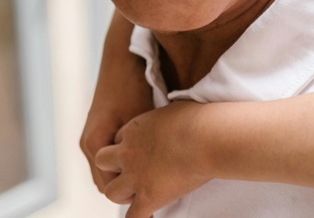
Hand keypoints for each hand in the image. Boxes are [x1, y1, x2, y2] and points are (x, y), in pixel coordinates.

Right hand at [81, 14, 153, 191]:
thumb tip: (158, 172)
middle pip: (108, 182)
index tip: (155, 193)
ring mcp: (93, 137)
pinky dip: (126, 160)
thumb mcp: (141, 119)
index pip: (109, 186)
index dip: (132, 191)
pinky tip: (150, 156)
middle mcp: (89, 143)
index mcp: (94, 143)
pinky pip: (112, 157)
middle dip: (129, 185)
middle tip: (158, 186)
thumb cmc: (134, 86)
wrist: (123, 58)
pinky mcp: (101, 130)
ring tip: (156, 173)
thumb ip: (143, 148)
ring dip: (128, 173)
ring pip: (110, 169)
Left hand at [97, 101, 211, 217]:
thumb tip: (176, 118)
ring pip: (111, 192)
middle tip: (133, 173)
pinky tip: (149, 216)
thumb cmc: (200, 120)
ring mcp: (135, 176)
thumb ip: (166, 119)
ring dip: (123, 194)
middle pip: (103, 162)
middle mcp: (128, 153)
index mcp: (135, 130)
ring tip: (139, 195)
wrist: (208, 137)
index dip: (129, 147)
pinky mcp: (148, 196)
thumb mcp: (175, 108)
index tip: (144, 152)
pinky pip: (133, 217)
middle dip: (115, 168)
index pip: (118, 140)